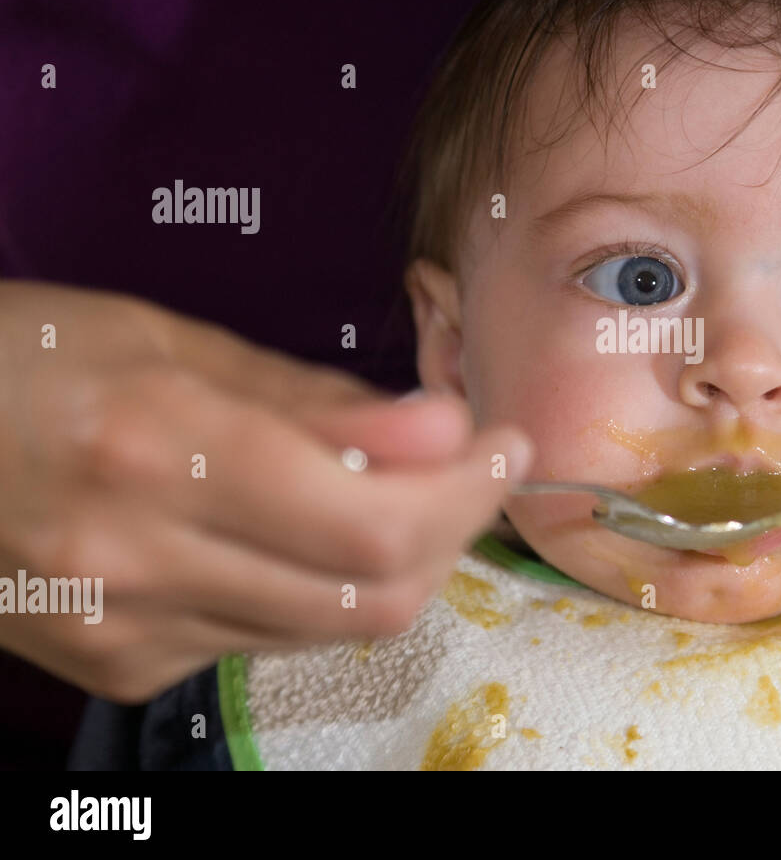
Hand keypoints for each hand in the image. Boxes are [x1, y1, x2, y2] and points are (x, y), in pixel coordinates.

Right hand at [0, 281, 531, 702]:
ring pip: (334, 626)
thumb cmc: (20, 361)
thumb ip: (314, 399)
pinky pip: (270, 638)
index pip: (375, 517)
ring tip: (401, 487)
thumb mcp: (168, 340)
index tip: (503, 442)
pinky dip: (319, 586)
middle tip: (476, 467)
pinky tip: (299, 530)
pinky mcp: (121, 669)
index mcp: (154, 450)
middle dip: (455, 528)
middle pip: (375, 593)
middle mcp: (139, 562)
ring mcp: (126, 633)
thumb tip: (439, 425)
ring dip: (397, 559)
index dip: (469, 487)